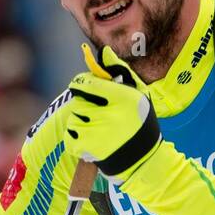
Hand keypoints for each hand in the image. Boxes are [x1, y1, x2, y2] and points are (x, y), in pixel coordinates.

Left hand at [64, 44, 161, 178]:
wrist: (144, 161)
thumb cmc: (140, 122)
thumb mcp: (138, 94)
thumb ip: (120, 71)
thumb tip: (104, 52)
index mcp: (123, 98)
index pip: (89, 83)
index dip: (82, 82)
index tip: (82, 85)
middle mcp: (110, 115)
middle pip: (79, 101)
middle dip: (84, 104)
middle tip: (95, 110)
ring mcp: (97, 133)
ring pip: (73, 118)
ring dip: (80, 120)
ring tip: (95, 126)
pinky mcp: (88, 149)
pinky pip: (70, 136)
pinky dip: (76, 137)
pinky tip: (91, 139)